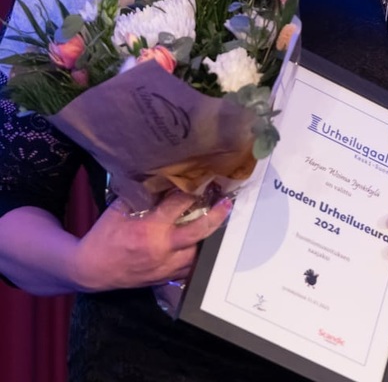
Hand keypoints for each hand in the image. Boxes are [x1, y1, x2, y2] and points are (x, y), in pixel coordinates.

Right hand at [72, 190, 232, 291]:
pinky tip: (204, 247)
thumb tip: (161, 179)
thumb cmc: (104, 236)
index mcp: (149, 228)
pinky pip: (189, 270)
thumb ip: (141, 195)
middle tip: (227, 203)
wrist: (91, 270)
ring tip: (220, 222)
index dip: (193, 190)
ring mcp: (165, 266)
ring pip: (198, 253)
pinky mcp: (164, 279)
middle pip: (198, 231)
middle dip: (216, 216)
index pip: (179, 204)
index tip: (205, 179)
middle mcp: (161, 248)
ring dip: (210, 238)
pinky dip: (198, 258)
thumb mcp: (119, 209)